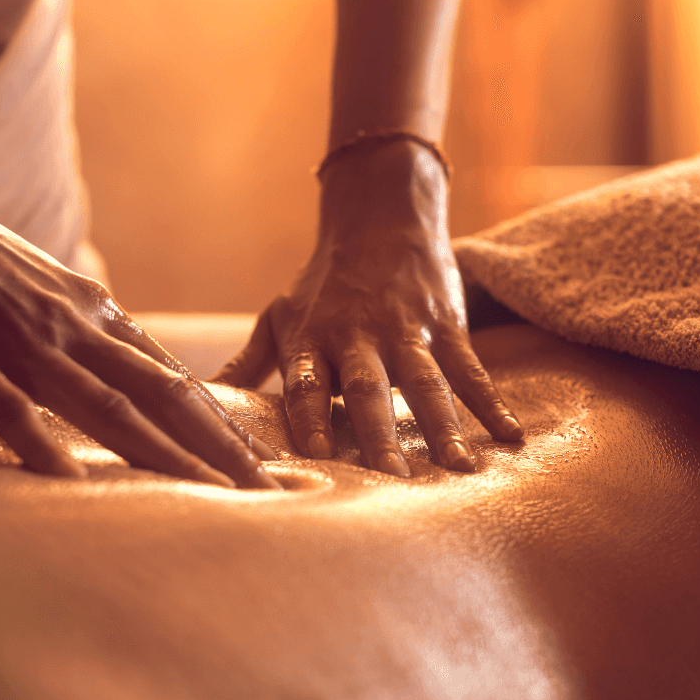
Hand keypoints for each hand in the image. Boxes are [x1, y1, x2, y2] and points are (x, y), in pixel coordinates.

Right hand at [0, 139, 279, 487]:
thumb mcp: (46, 292)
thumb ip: (84, 336)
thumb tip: (119, 379)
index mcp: (95, 314)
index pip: (174, 377)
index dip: (220, 422)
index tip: (258, 459)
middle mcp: (75, 328)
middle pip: (163, 395)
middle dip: (217, 446)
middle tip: (263, 488)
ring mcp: (22, 343)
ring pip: (107, 406)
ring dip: (162, 453)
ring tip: (207, 493)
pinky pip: (10, 408)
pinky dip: (42, 444)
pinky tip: (70, 482)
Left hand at [215, 141, 521, 475]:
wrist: (379, 218)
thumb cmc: (321, 283)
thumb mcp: (277, 317)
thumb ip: (244, 366)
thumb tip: (190, 401)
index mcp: (311, 340)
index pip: (306, 385)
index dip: (309, 419)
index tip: (313, 459)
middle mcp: (357, 337)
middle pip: (367, 389)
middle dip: (377, 434)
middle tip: (391, 481)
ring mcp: (405, 330)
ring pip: (425, 382)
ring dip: (441, 425)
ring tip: (457, 469)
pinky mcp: (444, 324)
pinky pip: (470, 368)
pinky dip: (490, 402)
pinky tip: (509, 436)